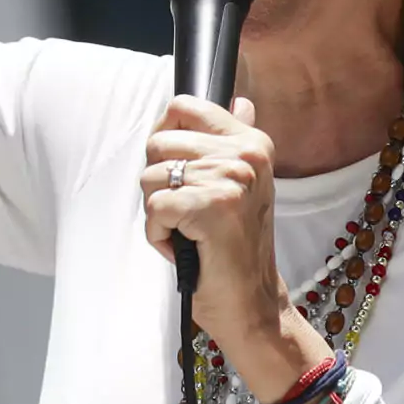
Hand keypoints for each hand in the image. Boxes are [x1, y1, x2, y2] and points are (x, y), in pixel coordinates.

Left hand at [143, 96, 329, 400]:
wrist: (251, 303)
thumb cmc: (234, 247)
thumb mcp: (240, 185)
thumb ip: (233, 140)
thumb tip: (241, 101)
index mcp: (251, 142)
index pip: (183, 106)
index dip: (165, 139)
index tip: (177, 170)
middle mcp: (246, 154)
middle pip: (158, 144)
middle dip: (158, 183)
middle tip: (188, 213)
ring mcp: (231, 179)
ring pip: (151, 177)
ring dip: (158, 212)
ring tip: (189, 232)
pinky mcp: (214, 207)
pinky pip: (155, 208)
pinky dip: (157, 234)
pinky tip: (183, 247)